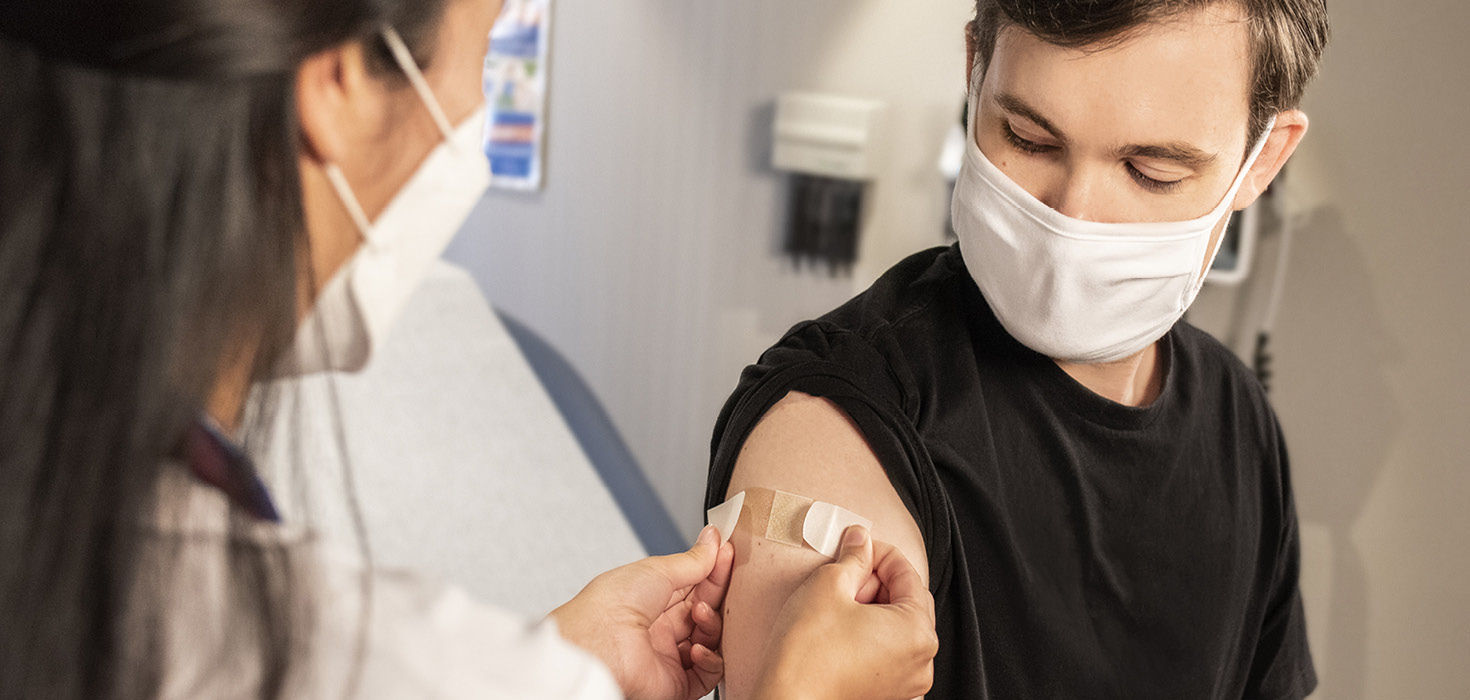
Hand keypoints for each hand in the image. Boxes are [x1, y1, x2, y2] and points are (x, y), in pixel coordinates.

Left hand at [551, 525, 734, 699]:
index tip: (727, 553)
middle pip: (704, 611)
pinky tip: (698, 647)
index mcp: (650, 601)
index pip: (693, 585)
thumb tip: (712, 541)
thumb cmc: (610, 606)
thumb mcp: (656, 570)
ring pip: (710, 640)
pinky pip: (707, 674)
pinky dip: (711, 660)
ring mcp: (668, 656)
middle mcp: (660, 629)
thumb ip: (691, 561)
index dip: (712, 570)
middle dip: (717, 593)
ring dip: (712, 624)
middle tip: (728, 576)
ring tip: (701, 613)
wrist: (596, 644)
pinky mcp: (676, 683)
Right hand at [753, 525, 937, 699]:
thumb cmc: (807, 653)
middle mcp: (921, 660)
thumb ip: (853, 557)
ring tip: (839, 600)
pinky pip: (886, 650)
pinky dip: (869, 632)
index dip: (880, 552)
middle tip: (845, 572)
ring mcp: (905, 681)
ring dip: (872, 606)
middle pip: (907, 601)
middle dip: (877, 580)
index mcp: (918, 631)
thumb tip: (860, 540)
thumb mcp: (828, 585)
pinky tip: (840, 625)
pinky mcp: (885, 692)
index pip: (908, 574)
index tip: (858, 545)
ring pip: (896, 626)